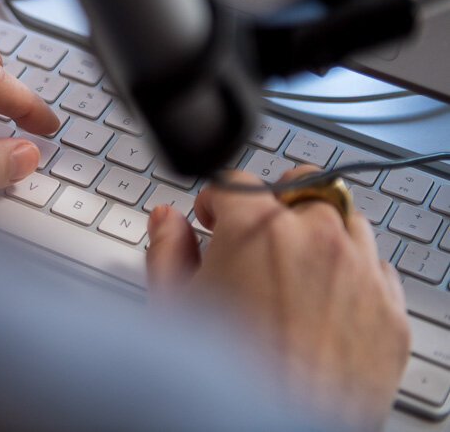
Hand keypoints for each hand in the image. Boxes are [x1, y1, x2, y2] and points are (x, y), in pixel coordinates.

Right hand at [146, 167, 409, 429]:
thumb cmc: (227, 379)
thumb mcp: (173, 308)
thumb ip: (167, 250)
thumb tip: (167, 221)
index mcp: (256, 229)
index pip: (235, 180)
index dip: (215, 201)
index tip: (211, 220)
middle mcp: (317, 239)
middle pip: (303, 184)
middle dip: (277, 203)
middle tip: (257, 236)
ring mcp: (362, 273)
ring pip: (348, 219)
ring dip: (320, 233)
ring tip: (292, 270)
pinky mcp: (392, 312)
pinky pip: (378, 268)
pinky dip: (353, 274)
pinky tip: (324, 302)